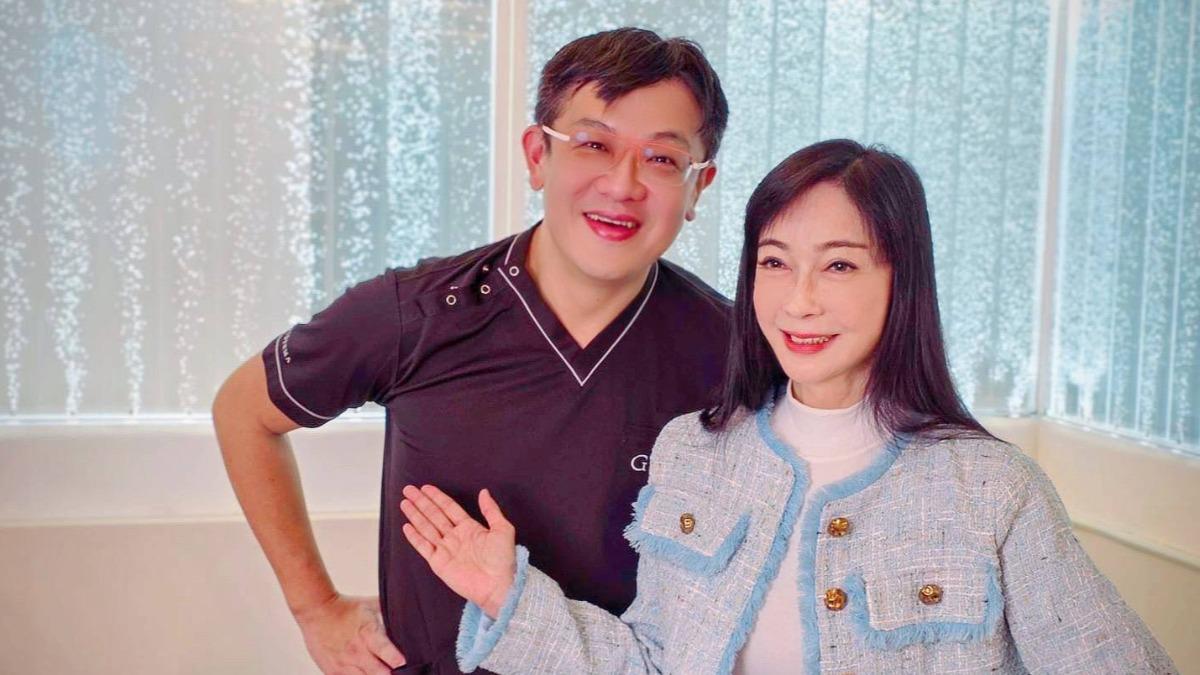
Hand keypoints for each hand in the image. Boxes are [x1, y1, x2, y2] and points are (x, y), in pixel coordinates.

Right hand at [293, 594, 404, 674]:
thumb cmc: (345, 607)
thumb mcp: (370, 605)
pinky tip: (366, 674)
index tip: (403, 663)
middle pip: (378, 672)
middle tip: (400, 673)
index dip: (395, 658)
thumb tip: (407, 609)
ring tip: (384, 673)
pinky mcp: (333, 671)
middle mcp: (356, 651)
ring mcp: (344, 663)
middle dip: (391, 674)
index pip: (383, 648)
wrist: (316, 610)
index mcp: (367, 633)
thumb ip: (388, 611)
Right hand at [400, 485, 516, 617]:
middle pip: (434, 515)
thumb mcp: (502, 529)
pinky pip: (423, 547)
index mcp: (469, 528)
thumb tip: (484, 492)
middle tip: (408, 489)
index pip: (449, 508)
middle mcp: (455, 537)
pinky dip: (414, 537)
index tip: (425, 487)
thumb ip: (491, 510)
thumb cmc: (503, 559)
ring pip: (426, 528)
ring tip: (404, 503)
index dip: (437, 497)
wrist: (498, 585)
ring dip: (415, 515)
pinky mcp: (438, 563)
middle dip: (421, 502)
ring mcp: (445, 549)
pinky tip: (406, 526)